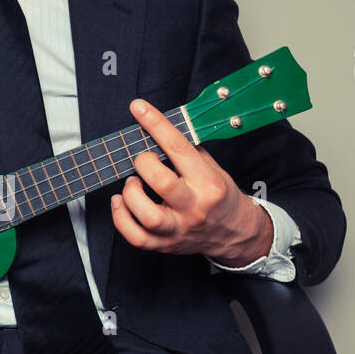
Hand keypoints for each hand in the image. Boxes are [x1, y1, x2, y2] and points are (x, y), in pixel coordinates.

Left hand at [109, 98, 272, 264]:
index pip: (180, 148)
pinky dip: (120, 218)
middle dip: (143, 163)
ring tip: (133, 183)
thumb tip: (155, 128)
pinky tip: (120, 201)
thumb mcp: (212, 168)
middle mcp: (194, 208)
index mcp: (208, 183)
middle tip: (142, 158)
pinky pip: (136, 237)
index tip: (139, 108)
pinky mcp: (165, 245)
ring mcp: (179, 229)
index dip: (156, 125)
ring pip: (148, 216)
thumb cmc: (218, 196)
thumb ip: (187, 152)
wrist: (234, 233)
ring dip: (131, 194)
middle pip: (162, 183)